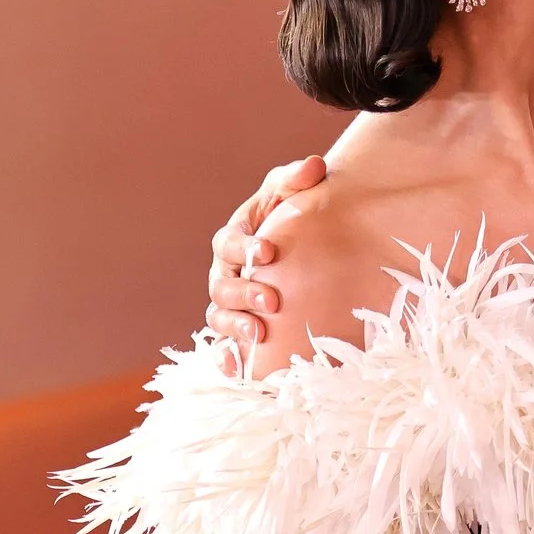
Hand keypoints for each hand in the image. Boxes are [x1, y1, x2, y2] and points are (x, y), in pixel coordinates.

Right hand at [206, 154, 325, 344]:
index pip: (229, 241)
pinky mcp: (238, 329)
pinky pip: (224, 346)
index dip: (245, 247)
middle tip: (272, 300)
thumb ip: (298, 179)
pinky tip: (236, 367)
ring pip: (219, 317)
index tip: (269, 251)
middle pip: (222, 286)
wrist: (304, 247)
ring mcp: (229, 304)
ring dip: (236, 326)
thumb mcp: (292, 193)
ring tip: (260, 334)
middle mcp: (225, 273)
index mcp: (234, 239)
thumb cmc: (291, 217)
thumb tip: (314, 166)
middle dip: (244, 293)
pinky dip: (226, 357)